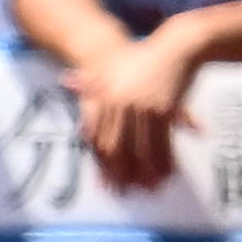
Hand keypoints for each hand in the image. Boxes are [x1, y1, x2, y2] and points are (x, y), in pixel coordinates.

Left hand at [66, 21, 203, 192]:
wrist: (174, 48)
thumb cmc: (138, 59)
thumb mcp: (109, 67)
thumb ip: (89, 82)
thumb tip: (67, 83)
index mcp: (105, 97)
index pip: (99, 138)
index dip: (101, 163)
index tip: (105, 183)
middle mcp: (121, 105)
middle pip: (118, 148)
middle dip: (122, 174)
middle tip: (124, 193)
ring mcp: (144, 108)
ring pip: (142, 149)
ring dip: (146, 173)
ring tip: (148, 189)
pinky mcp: (165, 111)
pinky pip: (164, 142)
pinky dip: (164, 160)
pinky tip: (166, 174)